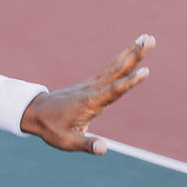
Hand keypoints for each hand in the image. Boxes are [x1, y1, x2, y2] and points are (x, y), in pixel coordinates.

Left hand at [22, 34, 154, 154]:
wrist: (34, 113)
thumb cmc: (51, 129)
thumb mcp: (67, 141)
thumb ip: (87, 144)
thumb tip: (103, 148)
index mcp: (90, 103)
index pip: (113, 91)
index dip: (130, 82)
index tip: (145, 71)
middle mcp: (92, 90)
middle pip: (117, 70)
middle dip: (135, 56)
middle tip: (152, 40)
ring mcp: (91, 85)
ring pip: (114, 66)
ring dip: (131, 51)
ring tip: (148, 37)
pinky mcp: (90, 84)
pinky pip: (109, 69)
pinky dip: (121, 59)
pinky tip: (131, 51)